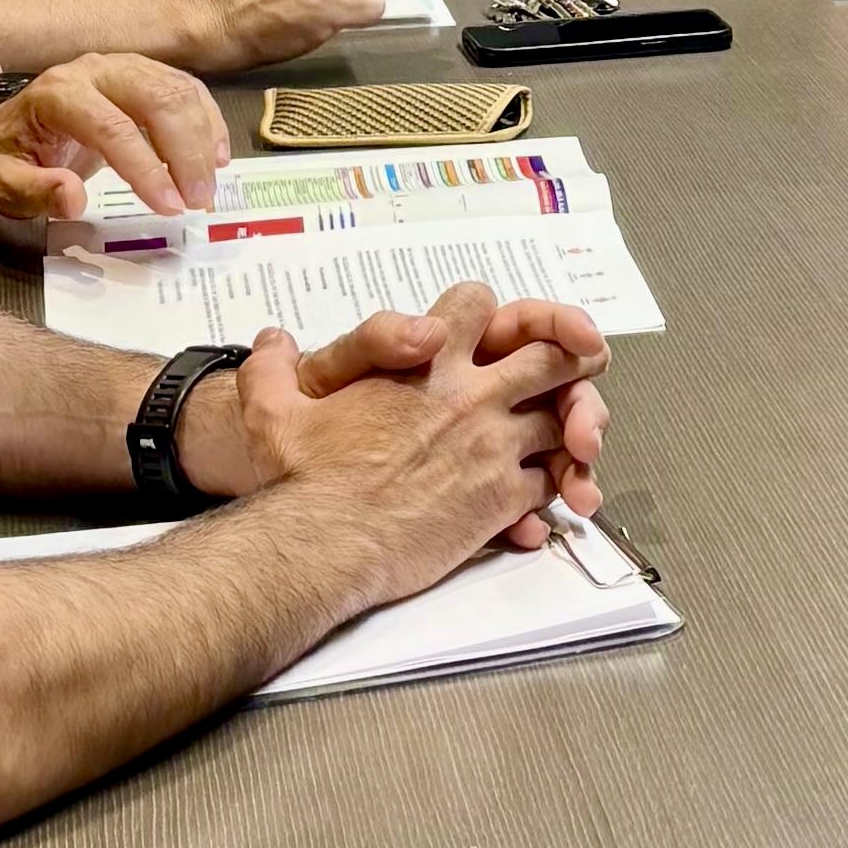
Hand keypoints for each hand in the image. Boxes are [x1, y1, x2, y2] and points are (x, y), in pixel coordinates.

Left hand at [0, 53, 228, 219]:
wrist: (7, 127)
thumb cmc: (7, 157)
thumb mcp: (3, 184)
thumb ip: (35, 191)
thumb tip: (74, 197)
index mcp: (58, 94)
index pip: (112, 127)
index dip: (145, 168)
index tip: (169, 206)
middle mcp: (95, 71)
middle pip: (157, 99)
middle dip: (187, 152)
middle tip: (198, 200)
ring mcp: (124, 67)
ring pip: (179, 92)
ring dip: (203, 141)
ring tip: (206, 188)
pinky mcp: (145, 74)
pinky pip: (188, 90)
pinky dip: (208, 123)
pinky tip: (216, 157)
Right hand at [244, 283, 600, 579]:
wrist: (325, 544)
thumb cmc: (303, 479)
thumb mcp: (275, 412)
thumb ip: (273, 369)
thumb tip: (273, 339)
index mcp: (426, 364)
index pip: (479, 304)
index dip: (488, 312)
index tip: (491, 330)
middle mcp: (471, 397)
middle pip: (553, 356)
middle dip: (569, 357)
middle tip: (575, 367)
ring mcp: (493, 446)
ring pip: (563, 422)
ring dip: (567, 428)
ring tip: (566, 438)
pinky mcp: (502, 498)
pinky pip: (550, 482)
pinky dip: (552, 487)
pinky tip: (540, 497)